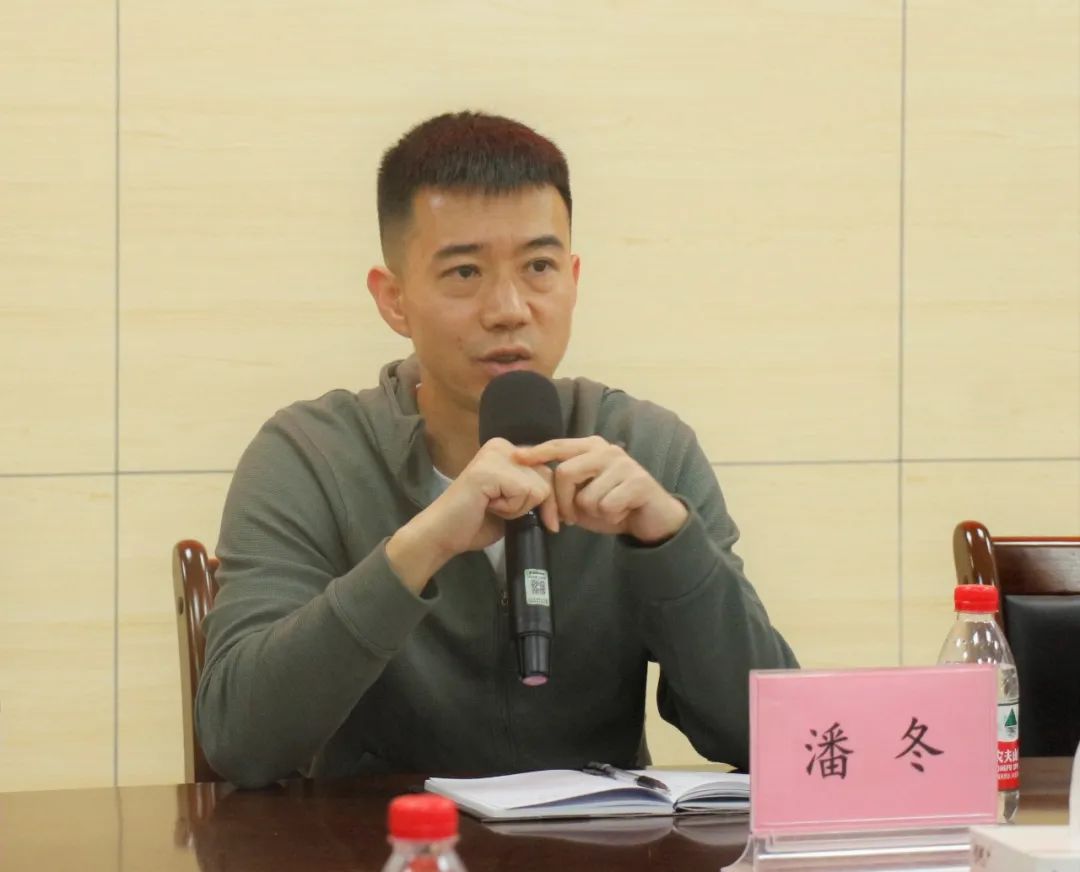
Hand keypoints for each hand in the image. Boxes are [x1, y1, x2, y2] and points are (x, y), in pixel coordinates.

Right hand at [386, 438, 557, 592]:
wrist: (443, 535)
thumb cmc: (477, 521)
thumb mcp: (515, 502)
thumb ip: (535, 491)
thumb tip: (567, 497)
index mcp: (508, 450)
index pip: (548, 471)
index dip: (550, 500)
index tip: (550, 520)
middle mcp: (502, 446)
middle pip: (547, 477)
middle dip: (539, 505)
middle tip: (510, 515)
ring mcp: (494, 455)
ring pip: (539, 487)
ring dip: (520, 508)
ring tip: (494, 508)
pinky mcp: (489, 470)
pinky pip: (525, 493)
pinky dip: (512, 510)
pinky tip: (489, 507)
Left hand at [513, 436, 687, 543]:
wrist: (652, 518)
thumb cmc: (613, 505)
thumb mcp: (583, 496)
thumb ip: (564, 487)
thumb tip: (536, 486)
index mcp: (591, 448)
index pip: (558, 446)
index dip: (536, 452)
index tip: (516, 458)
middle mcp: (606, 450)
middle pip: (565, 473)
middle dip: (563, 502)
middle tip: (570, 518)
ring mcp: (623, 464)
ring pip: (586, 496)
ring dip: (592, 513)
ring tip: (607, 510)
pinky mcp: (638, 482)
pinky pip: (606, 506)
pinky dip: (610, 517)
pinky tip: (621, 512)